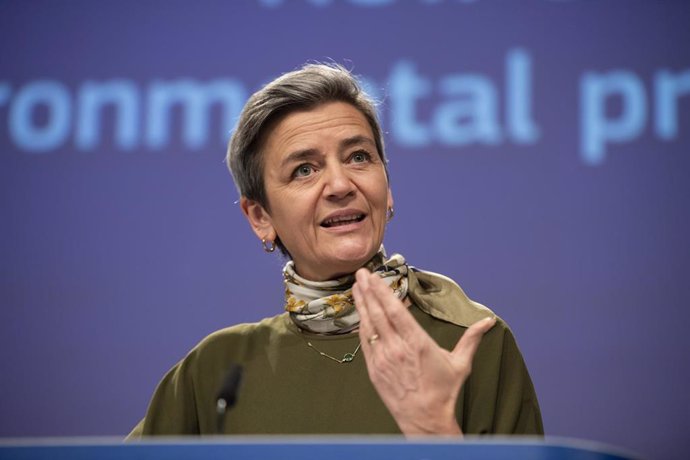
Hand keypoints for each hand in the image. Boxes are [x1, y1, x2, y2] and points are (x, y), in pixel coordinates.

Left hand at [352, 268, 495, 436]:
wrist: (425, 420)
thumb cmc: (443, 392)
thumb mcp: (460, 363)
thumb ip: (471, 339)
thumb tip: (489, 321)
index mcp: (417, 343)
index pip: (395, 311)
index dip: (383, 292)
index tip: (374, 277)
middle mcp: (397, 349)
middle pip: (378, 313)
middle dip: (368, 291)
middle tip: (361, 273)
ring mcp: (383, 359)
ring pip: (368, 325)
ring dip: (362, 304)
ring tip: (356, 287)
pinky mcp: (374, 369)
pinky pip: (365, 342)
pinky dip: (362, 325)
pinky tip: (361, 313)